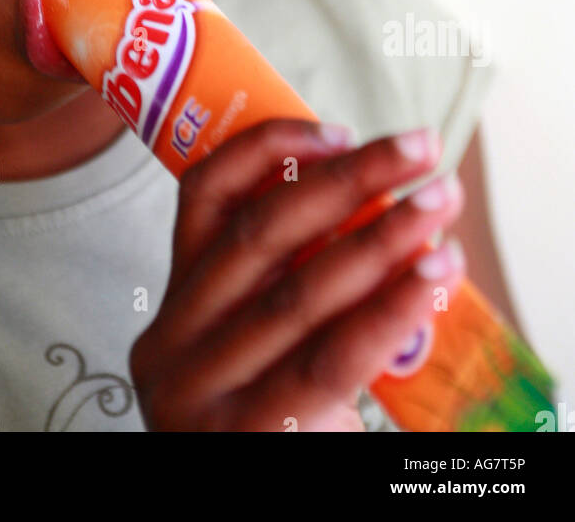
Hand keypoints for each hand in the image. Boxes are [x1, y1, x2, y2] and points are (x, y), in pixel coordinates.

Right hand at [130, 119, 464, 430]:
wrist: (231, 517)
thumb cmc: (266, 435)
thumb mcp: (251, 358)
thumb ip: (288, 290)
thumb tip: (379, 209)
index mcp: (170, 311)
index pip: (203, 198)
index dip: (270, 149)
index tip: (341, 128)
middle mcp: (172, 347)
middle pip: (264, 235)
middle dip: (351, 182)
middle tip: (421, 149)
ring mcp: (202, 397)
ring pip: (300, 293)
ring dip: (382, 239)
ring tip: (441, 206)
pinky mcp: (248, 438)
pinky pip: (330, 359)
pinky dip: (388, 310)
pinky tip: (434, 277)